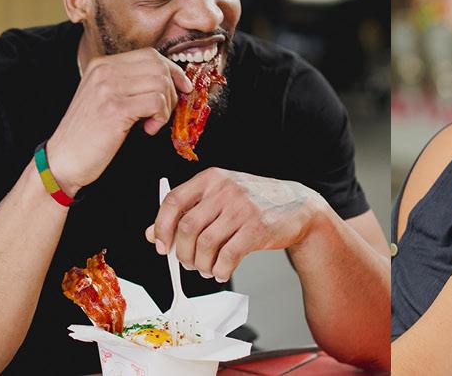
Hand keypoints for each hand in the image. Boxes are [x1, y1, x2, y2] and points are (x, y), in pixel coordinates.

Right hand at [43, 48, 193, 193]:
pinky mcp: (115, 109)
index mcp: (101, 65)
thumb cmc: (89, 134)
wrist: (63, 161)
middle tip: (164, 112)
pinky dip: (160, 118)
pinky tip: (148, 129)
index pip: (150, 55)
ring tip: (152, 122)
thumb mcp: (105, 98)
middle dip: (172, 90)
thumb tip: (173, 79)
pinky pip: (157, 103)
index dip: (172, 70)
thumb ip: (130, 83)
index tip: (182, 87)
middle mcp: (104, 71)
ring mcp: (108, 89)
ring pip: (161, 84)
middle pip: (159, 67)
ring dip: (166, 107)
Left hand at [144, 168, 328, 281]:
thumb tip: (153, 233)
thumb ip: (188, 212)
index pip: (173, 201)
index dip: (161, 227)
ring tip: (206, 268)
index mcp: (212, 179)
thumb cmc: (255, 203)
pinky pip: (227, 256)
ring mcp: (243, 207)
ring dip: (201, 264)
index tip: (161, 246)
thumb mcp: (220, 199)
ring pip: (205, 244)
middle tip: (188, 262)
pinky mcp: (257, 227)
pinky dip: (219, 270)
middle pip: (187, 227)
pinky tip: (221, 271)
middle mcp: (226, 189)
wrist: (298, 206)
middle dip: (183, 252)